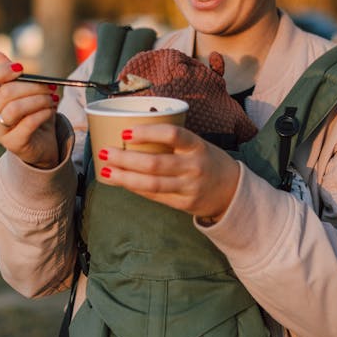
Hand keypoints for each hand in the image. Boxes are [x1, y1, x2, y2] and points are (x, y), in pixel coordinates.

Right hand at [0, 51, 60, 167]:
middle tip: (50, 86)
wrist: (42, 142)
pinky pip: (28, 124)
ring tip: (52, 99)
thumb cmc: (31, 111)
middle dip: (33, 86)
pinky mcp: (12, 143)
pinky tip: (51, 110)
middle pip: (5, 93)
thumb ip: (10, 72)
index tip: (21, 68)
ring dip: (39, 100)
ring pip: (15, 108)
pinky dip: (43, 113)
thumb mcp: (23, 89)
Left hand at [97, 124, 240, 222]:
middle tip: (105, 151)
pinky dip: (135, 188)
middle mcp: (194, 166)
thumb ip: (172, 141)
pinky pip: (154, 196)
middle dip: (125, 158)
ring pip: (151, 184)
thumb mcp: (197, 145)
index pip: (172, 135)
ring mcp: (189, 187)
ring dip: (124, 177)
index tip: (125, 132)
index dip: (147, 133)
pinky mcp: (184, 204)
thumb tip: (131, 133)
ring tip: (106, 170)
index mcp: (197, 145)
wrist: (232, 191)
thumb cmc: (206, 161)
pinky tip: (121, 181)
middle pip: (154, 163)